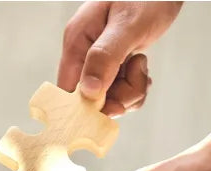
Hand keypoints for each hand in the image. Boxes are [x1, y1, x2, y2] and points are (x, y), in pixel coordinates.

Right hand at [58, 1, 179, 114]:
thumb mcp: (127, 25)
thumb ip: (105, 57)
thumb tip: (89, 92)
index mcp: (77, 41)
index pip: (68, 88)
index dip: (86, 105)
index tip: (111, 105)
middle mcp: (84, 53)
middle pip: (92, 98)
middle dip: (119, 96)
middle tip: (137, 71)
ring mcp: (99, 61)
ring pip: (110, 97)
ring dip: (132, 90)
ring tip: (141, 63)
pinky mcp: (114, 66)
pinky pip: (122, 91)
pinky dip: (136, 87)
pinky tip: (142, 68)